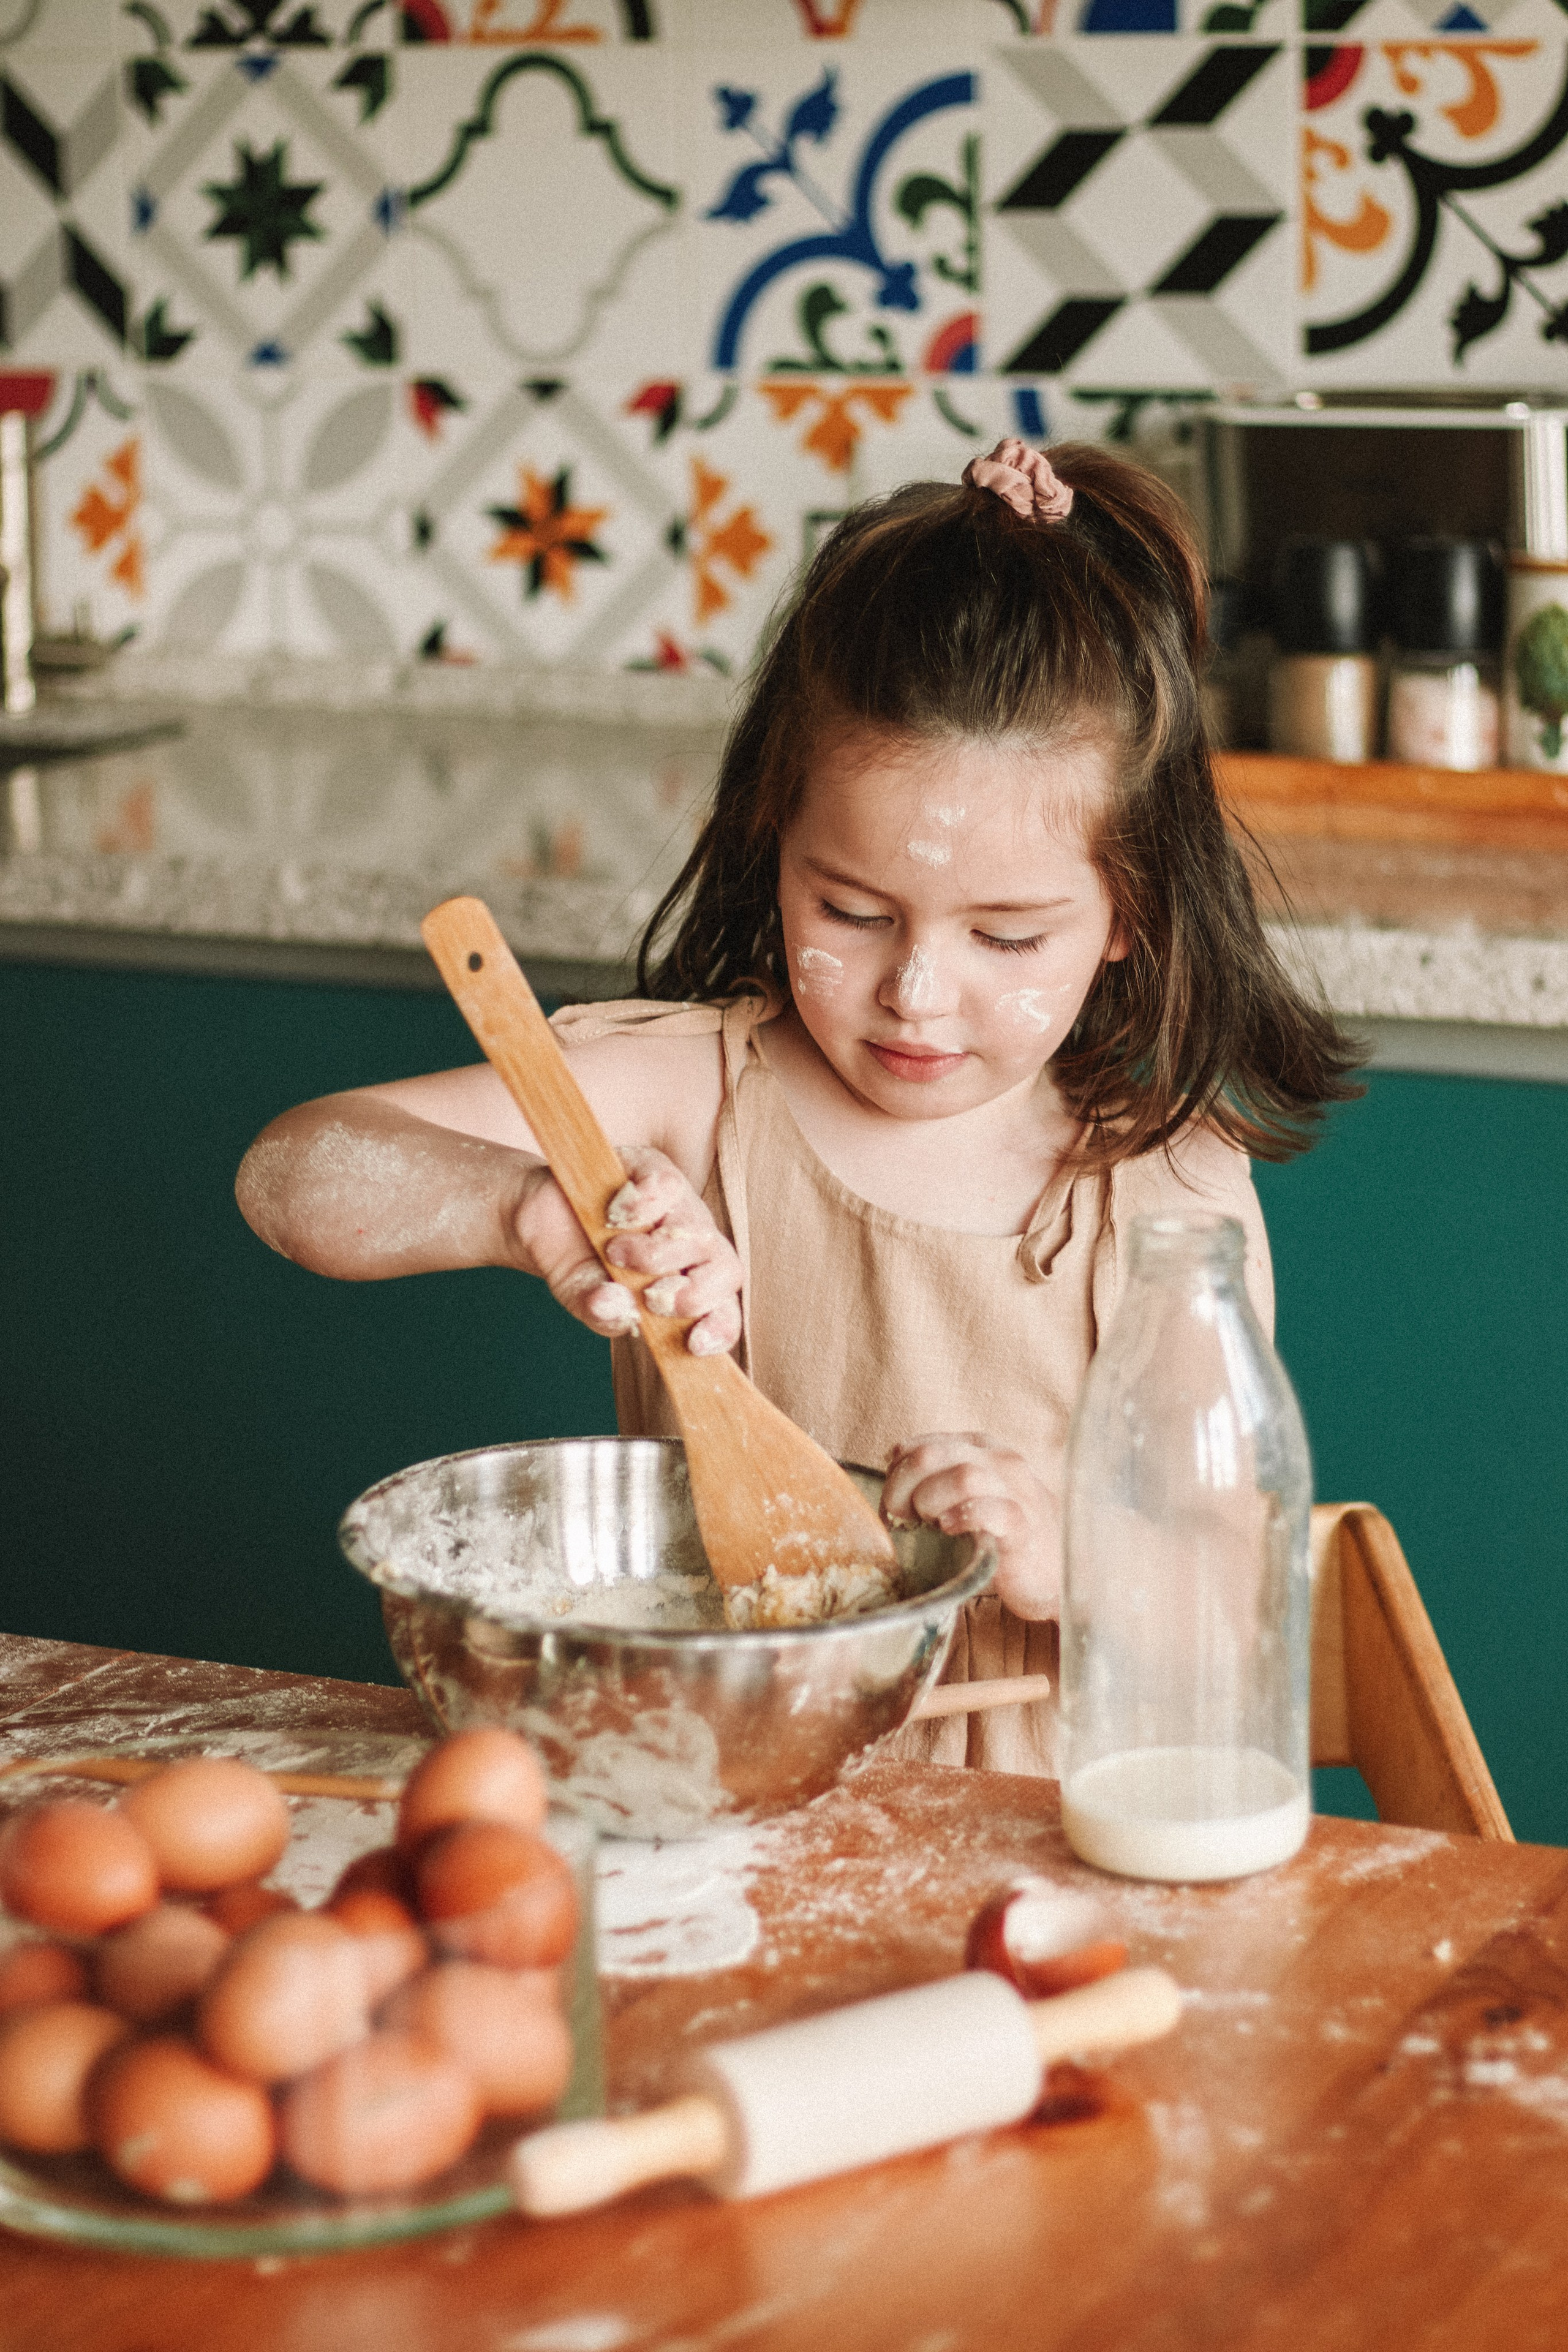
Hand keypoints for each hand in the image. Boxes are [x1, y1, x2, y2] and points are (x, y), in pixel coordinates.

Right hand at [509, 1145, 742, 1358]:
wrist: (538, 1216)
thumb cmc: (574, 1262)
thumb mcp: (583, 1298)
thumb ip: (602, 1312)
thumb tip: (619, 1309)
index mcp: (685, 1283)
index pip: (723, 1311)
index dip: (720, 1328)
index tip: (694, 1343)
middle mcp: (692, 1243)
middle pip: (726, 1270)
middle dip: (692, 1294)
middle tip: (648, 1297)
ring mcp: (679, 1205)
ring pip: (700, 1231)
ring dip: (654, 1254)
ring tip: (613, 1253)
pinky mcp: (655, 1168)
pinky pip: (669, 1187)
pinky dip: (641, 1206)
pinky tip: (613, 1214)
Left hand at [880, 1433, 1060, 1619]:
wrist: (1052, 1573)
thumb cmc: (1000, 1535)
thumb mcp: (965, 1494)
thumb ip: (934, 1475)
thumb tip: (892, 1461)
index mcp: (980, 1448)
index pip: (921, 1444)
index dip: (897, 1474)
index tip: (896, 1505)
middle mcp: (999, 1461)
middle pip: (933, 1454)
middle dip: (905, 1487)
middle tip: (906, 1518)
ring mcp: (1016, 1491)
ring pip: (964, 1476)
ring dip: (933, 1502)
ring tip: (933, 1524)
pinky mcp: (1025, 1527)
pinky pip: (992, 1511)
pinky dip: (963, 1518)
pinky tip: (952, 1529)